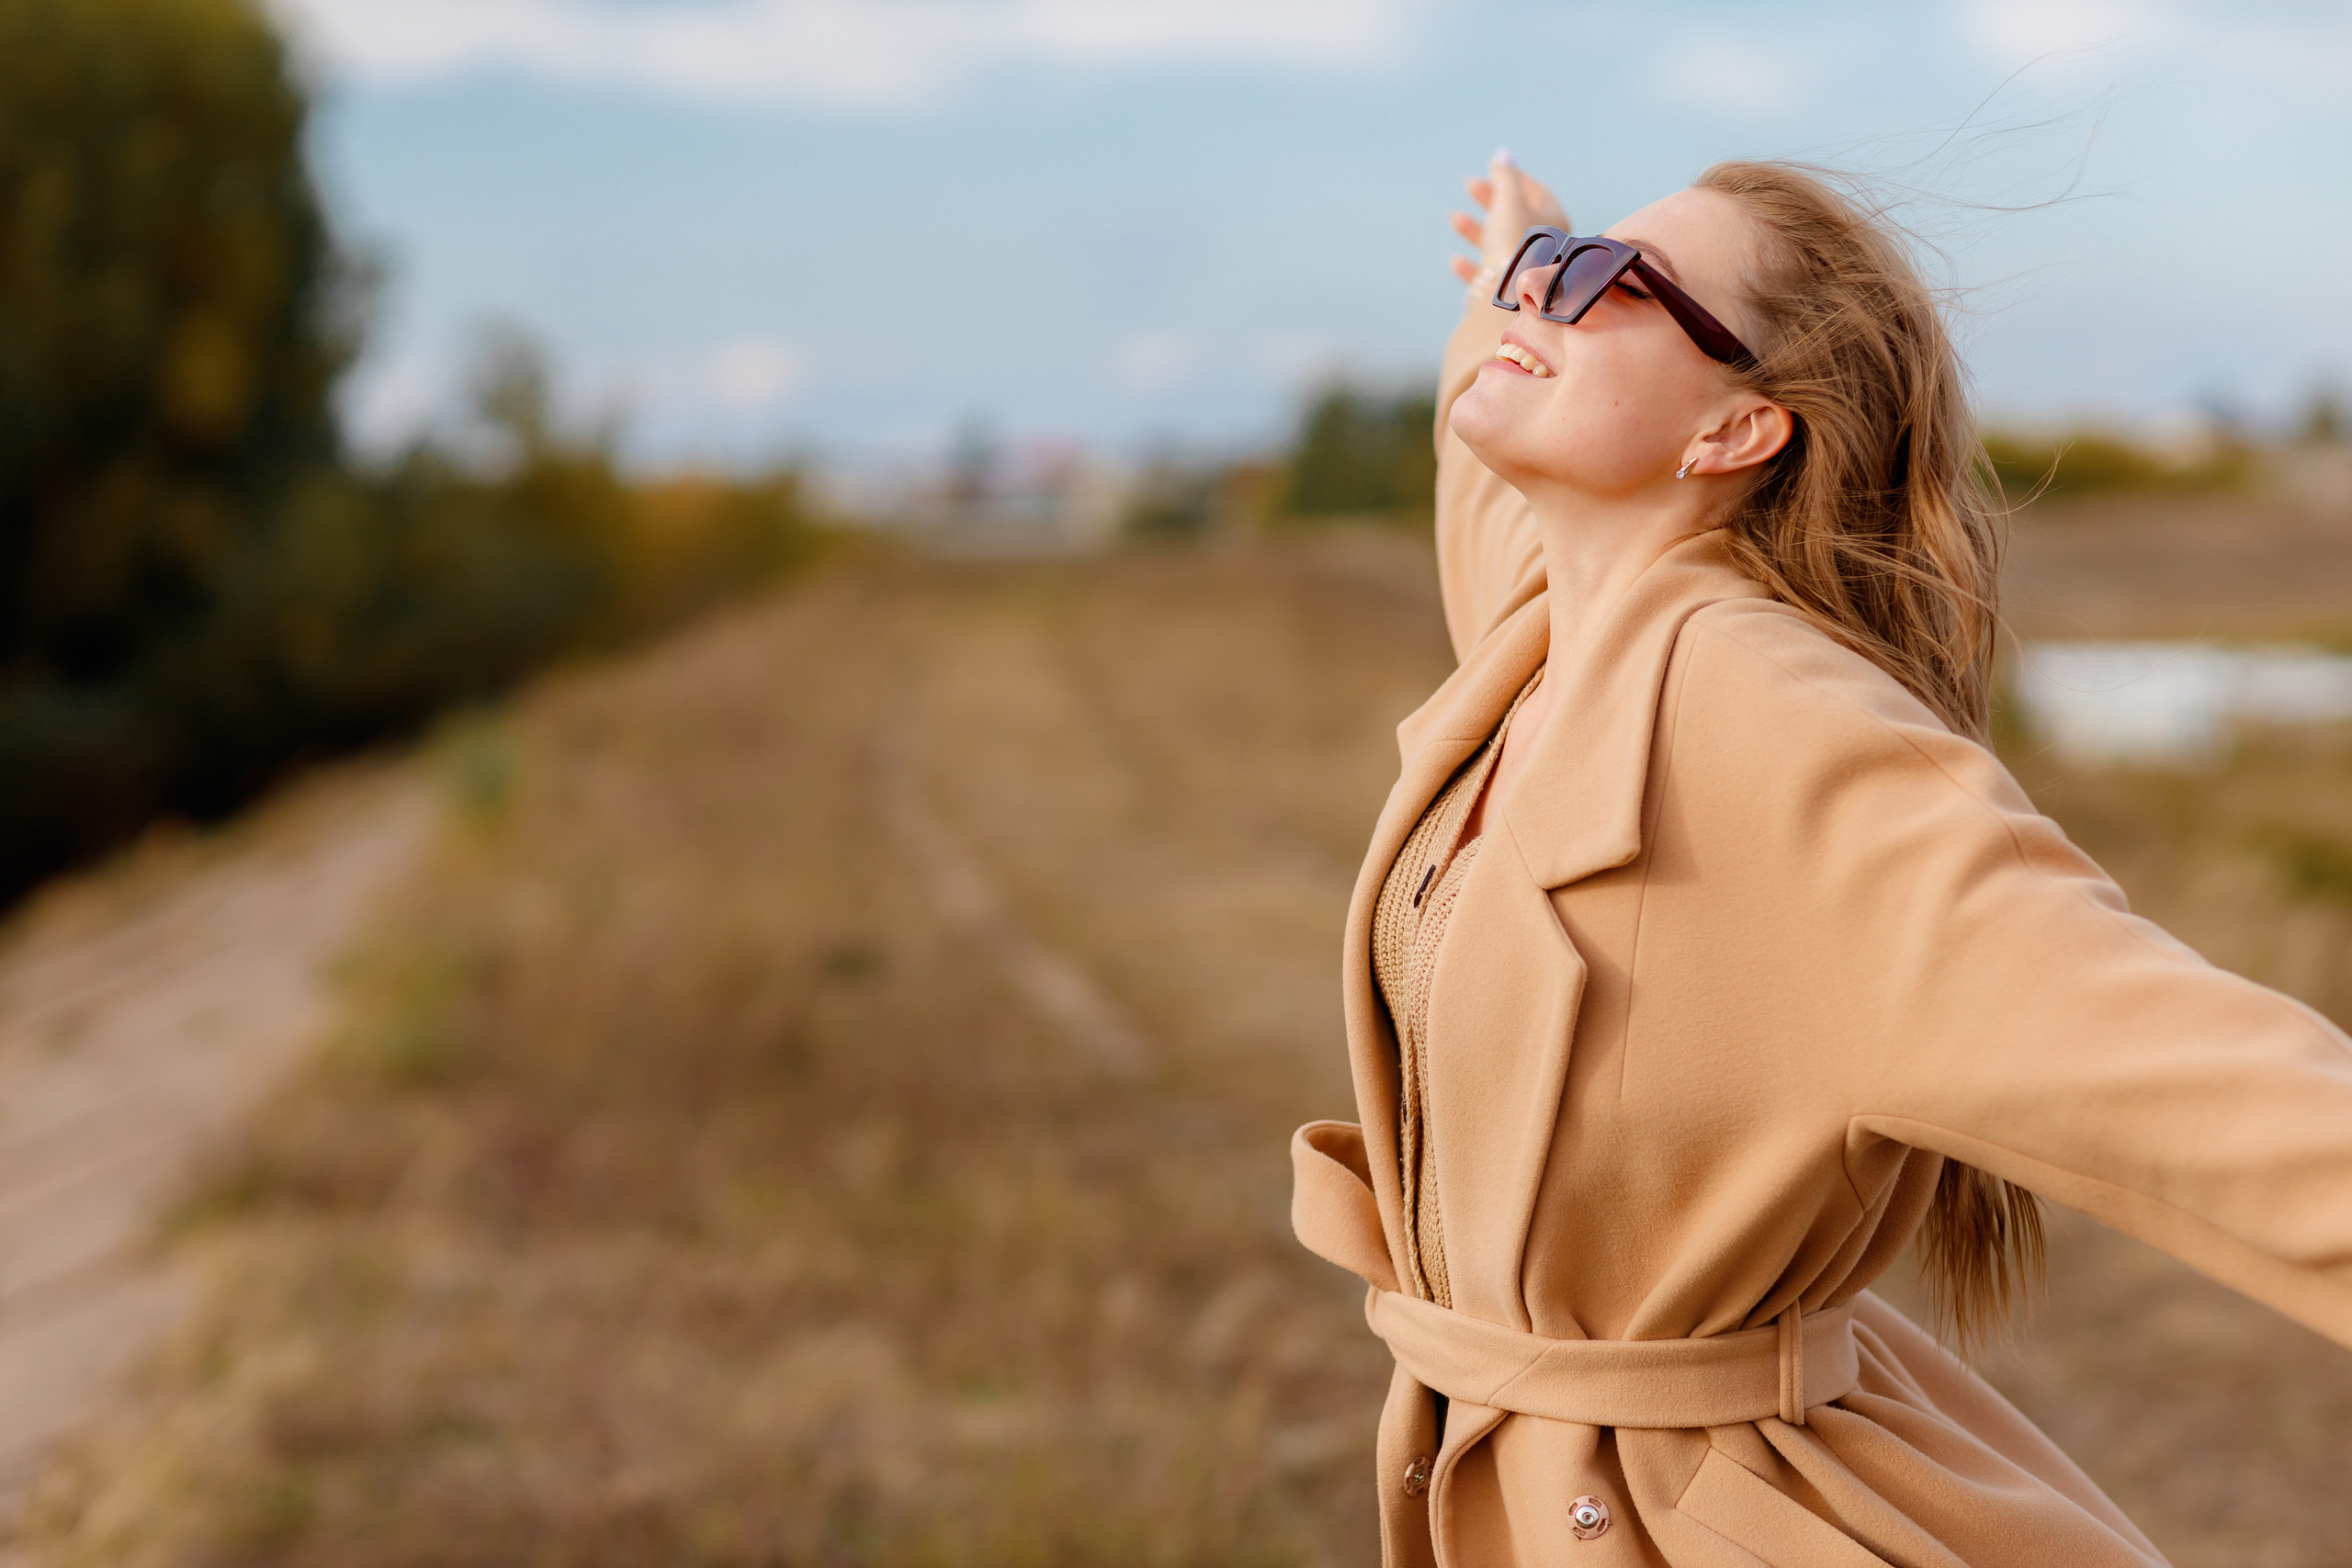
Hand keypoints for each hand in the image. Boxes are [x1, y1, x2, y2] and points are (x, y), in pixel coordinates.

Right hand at [1448, 149, 1568, 286]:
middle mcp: (1546, 245)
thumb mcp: (1509, 201)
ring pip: (1499, 245)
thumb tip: (1503, 153)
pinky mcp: (1508, 295)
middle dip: (1490, 200)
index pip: (1537, 192)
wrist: (1508, 296)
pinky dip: (1472, 266)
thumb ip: (1505, 176)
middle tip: (1468, 184)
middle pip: (1515, 216)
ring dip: (1475, 230)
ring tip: (1453, 218)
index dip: (1514, 177)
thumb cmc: (1513, 243)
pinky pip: (1489, 276)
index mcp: (1554, 221)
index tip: (1494, 167)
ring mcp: (1527, 270)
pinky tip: (1455, 260)